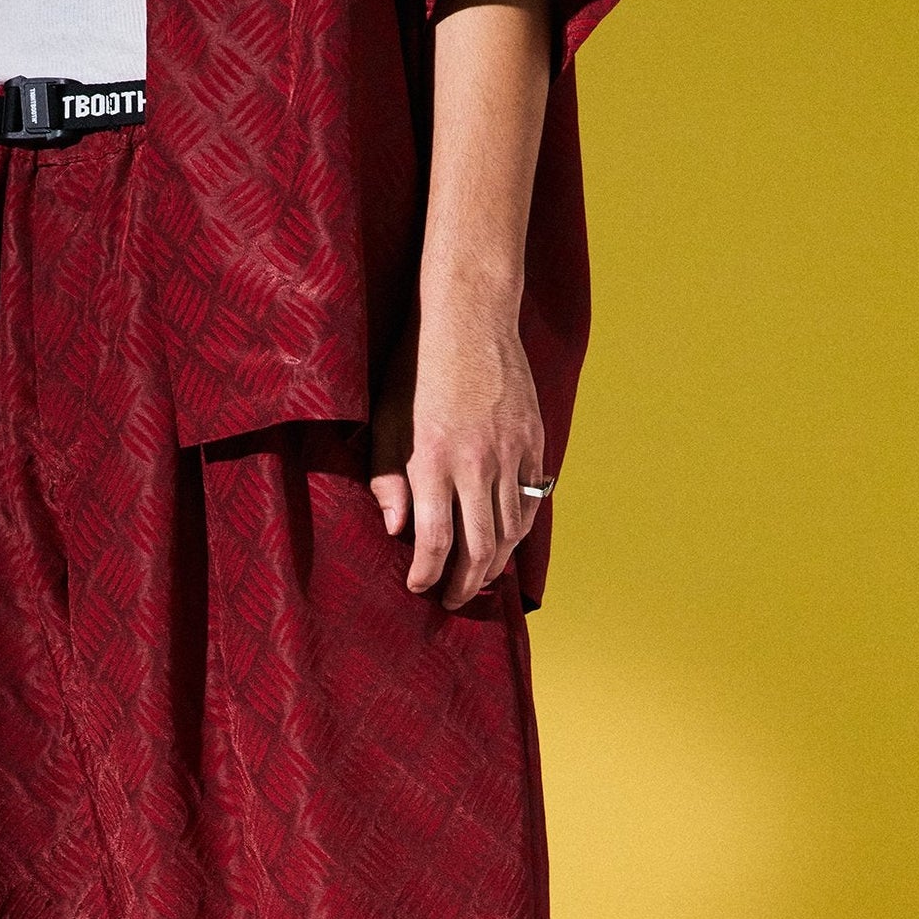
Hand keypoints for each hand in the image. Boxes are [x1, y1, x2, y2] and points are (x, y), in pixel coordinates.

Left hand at [368, 297, 547, 610]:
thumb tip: (394, 531)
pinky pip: (531, 500)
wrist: (469, 317)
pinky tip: (505, 540)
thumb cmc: (416, 369)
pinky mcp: (533, 441)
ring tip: (480, 578)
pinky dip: (519, 528)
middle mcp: (476, 464)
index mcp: (433, 462)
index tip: (418, 587)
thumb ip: (386, 479)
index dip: (427, 574)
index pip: (435, 541)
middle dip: (465, 584)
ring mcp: (511, 454)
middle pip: (478, 548)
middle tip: (453, 601)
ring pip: (510, 530)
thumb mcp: (385, 422)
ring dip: (495, 563)